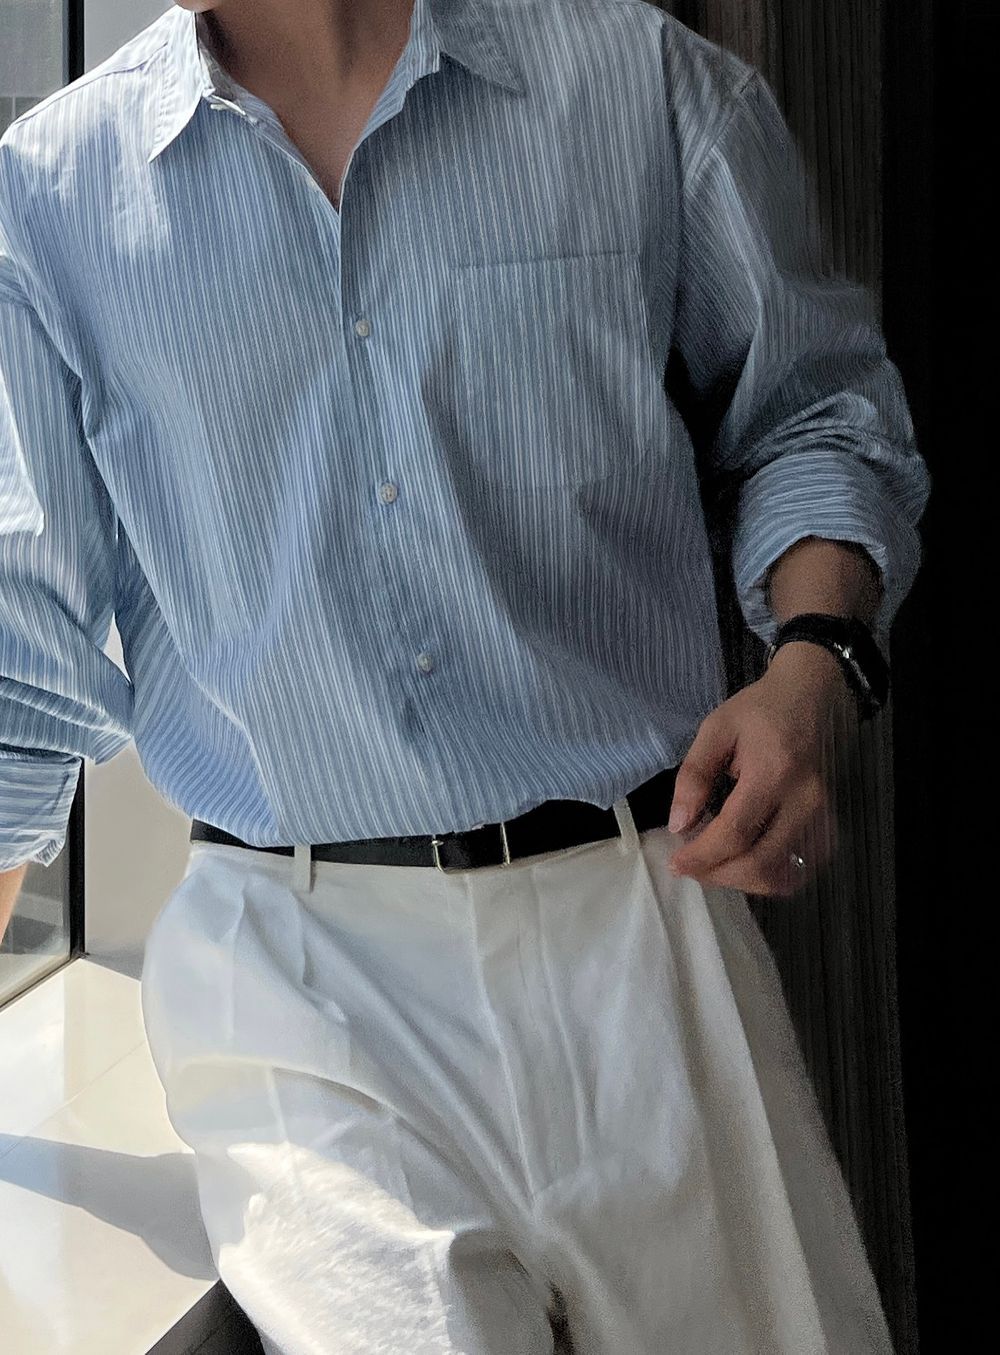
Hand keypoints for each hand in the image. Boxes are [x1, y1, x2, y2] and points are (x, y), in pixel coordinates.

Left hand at [666, 642, 853, 895]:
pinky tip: (744, 862)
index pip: (736, 833)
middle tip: (690, 866)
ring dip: (743, 881)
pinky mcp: (829, 826)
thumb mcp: (716, 729)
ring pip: (783, 875)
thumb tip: (679, 825)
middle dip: (718, 875)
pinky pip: (800, 870)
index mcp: (774, 773)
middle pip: (761, 863)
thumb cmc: (760, 710)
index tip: (676, 863)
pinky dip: (769, 876)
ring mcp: (823, 818)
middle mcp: (806, 802)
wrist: (812, 697)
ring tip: (714, 866)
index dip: (703, 856)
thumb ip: (695, 776)